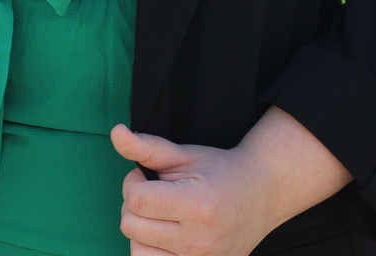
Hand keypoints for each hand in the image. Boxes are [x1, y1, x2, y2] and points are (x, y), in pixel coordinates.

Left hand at [111, 124, 280, 255]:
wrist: (261, 195)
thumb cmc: (220, 170)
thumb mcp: (184, 154)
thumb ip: (147, 147)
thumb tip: (115, 132)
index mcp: (197, 205)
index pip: (137, 201)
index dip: (132, 182)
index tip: (143, 175)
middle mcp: (198, 241)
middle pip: (132, 227)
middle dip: (134, 204)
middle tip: (153, 192)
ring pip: (138, 253)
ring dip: (140, 231)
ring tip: (158, 215)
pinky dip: (151, 251)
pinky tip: (163, 234)